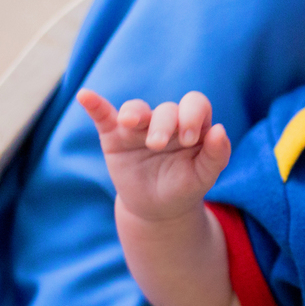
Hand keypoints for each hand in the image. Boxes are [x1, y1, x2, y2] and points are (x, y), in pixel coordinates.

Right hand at [76, 89, 230, 221]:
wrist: (157, 209)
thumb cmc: (184, 187)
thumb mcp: (204, 176)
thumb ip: (217, 154)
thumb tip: (219, 130)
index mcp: (192, 124)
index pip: (195, 104)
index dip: (192, 115)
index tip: (188, 139)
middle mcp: (166, 120)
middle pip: (166, 109)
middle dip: (163, 124)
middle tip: (157, 145)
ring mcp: (139, 127)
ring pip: (136, 109)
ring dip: (134, 113)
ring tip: (130, 122)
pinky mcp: (115, 136)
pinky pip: (104, 115)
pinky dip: (94, 105)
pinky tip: (85, 96)